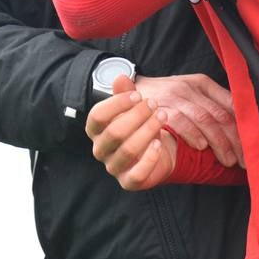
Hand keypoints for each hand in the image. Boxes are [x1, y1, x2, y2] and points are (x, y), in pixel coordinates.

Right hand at [86, 75, 177, 190]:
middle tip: (154, 104)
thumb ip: (125, 92)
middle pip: (114, 132)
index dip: (117, 103)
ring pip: (128, 150)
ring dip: (148, 130)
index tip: (138, 94)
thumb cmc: (139, 125)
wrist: (156, 150)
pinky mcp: (129, 182)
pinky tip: (159, 142)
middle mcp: (100, 149)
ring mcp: (113, 167)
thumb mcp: (132, 107)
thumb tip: (120, 77)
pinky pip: (137, 174)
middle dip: (137, 116)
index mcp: (95, 130)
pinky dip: (149, 158)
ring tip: (163, 116)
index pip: (97, 116)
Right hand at [135, 74, 242, 167]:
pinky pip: (181, 121)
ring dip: (218, 142)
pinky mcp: (161, 106)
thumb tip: (240, 127)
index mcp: (202, 83)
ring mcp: (175, 96)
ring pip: (205, 119)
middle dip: (235, 140)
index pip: (230, 103)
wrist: (131, 91)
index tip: (254, 145)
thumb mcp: (190, 93)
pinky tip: (202, 147)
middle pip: (220, 114)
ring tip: (228, 160)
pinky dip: (193, 134)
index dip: (244, 126)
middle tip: (244, 160)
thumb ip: (211, 105)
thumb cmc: (165, 96)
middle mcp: (190, 88)